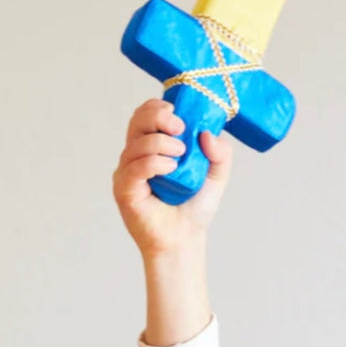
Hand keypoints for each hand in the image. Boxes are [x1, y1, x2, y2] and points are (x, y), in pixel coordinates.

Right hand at [112, 99, 232, 257]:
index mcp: (153, 146)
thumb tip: (207, 133)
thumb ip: (220, 153)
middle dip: (158, 117)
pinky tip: (171, 168)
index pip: (146, 115)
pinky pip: (134, 168)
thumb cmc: (194, 207)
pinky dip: (154, 163)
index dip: (159, 107)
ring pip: (136, 143)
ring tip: (180, 156)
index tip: (180, 114)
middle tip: (180, 128)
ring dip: (161, 143)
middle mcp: (137, 155)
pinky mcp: (125, 189)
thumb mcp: (216, 176)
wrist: (184, 239)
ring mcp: (128, 171)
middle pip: (137, 121)